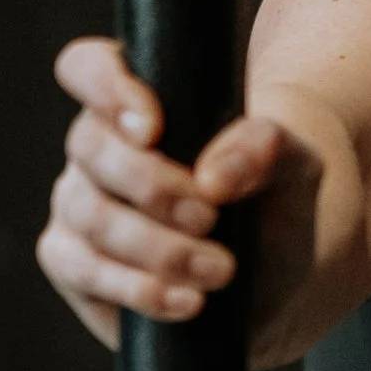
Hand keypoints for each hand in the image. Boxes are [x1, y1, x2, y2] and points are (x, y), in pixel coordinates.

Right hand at [37, 37, 307, 349]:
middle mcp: (97, 148)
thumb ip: (267, 149)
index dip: (106, 89)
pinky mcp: (73, 263)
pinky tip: (188, 301)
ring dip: (158, 247)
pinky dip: (137, 288)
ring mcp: (78, 204)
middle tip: (211, 218)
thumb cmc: (273, 206)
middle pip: (90, 146)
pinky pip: (80, 268)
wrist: (272, 281)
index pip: (88, 68)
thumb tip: (212, 176)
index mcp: (138, 103)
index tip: (153, 128)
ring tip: (220, 270)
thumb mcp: (296, 168)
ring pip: (89, 213)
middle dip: (153, 187)